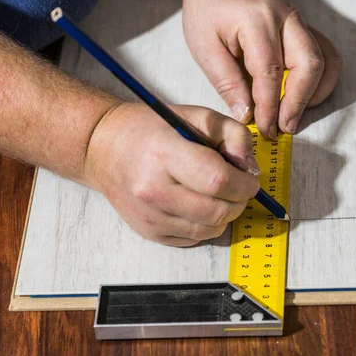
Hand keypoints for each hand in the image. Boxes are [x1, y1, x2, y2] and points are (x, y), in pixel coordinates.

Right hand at [84, 103, 260, 246]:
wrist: (104, 148)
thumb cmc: (150, 129)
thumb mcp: (197, 116)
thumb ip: (233, 135)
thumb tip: (251, 169)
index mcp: (165, 154)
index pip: (218, 181)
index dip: (245, 184)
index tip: (250, 179)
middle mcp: (153, 190)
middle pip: (217, 211)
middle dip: (239, 201)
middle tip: (238, 187)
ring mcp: (150, 216)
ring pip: (210, 230)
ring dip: (225, 215)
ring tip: (217, 194)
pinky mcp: (149, 232)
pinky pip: (194, 239)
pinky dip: (206, 225)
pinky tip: (197, 204)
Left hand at [183, 0, 340, 138]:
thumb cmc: (207, 8)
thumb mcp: (204, 46)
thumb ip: (226, 81)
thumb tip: (246, 114)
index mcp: (257, 21)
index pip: (269, 72)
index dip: (270, 106)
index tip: (266, 128)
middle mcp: (285, 18)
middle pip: (309, 65)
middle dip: (298, 103)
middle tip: (283, 127)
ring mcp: (298, 21)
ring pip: (324, 60)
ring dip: (313, 93)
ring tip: (292, 115)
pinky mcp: (302, 27)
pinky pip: (324, 53)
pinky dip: (319, 79)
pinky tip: (301, 96)